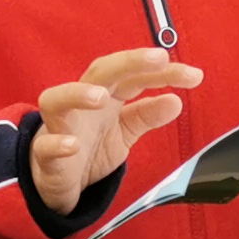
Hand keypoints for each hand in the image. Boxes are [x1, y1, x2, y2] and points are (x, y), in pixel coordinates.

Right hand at [31, 48, 202, 217]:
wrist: (57, 180)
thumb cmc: (89, 146)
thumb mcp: (124, 131)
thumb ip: (146, 115)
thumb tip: (177, 101)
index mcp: (105, 96)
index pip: (134, 76)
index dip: (163, 73)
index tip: (193, 75)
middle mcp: (81, 104)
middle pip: (100, 72)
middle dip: (128, 62)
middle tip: (159, 58)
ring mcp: (59, 126)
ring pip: (56, 100)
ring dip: (78, 94)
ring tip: (101, 97)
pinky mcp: (45, 154)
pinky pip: (45, 146)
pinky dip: (57, 144)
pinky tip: (73, 146)